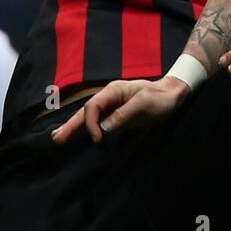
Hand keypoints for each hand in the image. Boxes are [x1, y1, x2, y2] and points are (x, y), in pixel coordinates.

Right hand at [50, 76, 189, 143]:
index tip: (98, 139)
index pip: (93, 107)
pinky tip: (75, 136)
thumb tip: (104, 129)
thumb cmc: (160, 97)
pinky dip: (85, 130)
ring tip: (58, 138)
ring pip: (88, 118)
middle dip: (71, 125)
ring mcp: (111, 107)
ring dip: (73, 128)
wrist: (173, 95)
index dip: (90, 124)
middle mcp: (108, 98)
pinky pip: (97, 123)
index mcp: (113, 91)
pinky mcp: (115, 117)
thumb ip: (123, 114)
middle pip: (85, 112)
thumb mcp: (144, 104)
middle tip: (57, 139)